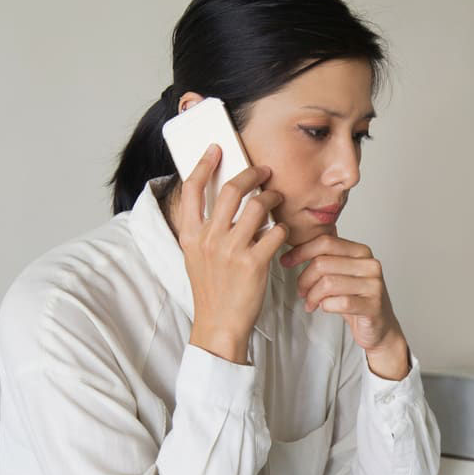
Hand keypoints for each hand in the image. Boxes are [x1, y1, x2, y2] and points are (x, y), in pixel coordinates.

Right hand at [176, 144, 288, 363]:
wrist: (219, 325)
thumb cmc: (211, 291)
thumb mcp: (196, 257)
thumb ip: (205, 229)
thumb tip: (220, 201)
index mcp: (190, 235)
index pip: (192, 190)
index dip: (203, 164)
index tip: (216, 149)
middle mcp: (209, 239)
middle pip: (231, 190)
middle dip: (252, 174)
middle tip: (264, 171)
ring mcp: (231, 250)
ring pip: (258, 207)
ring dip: (273, 198)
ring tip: (278, 199)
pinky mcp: (254, 263)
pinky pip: (275, 232)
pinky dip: (282, 229)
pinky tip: (281, 233)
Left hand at [282, 234, 410, 378]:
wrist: (379, 327)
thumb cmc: (356, 300)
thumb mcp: (340, 274)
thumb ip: (325, 259)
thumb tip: (292, 249)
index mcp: (361, 252)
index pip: (325, 242)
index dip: (301, 251)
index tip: (286, 261)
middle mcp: (370, 265)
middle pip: (322, 263)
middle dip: (304, 279)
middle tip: (301, 291)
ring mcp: (373, 285)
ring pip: (327, 283)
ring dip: (312, 296)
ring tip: (311, 303)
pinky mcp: (373, 306)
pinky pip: (339, 303)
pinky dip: (325, 307)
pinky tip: (325, 308)